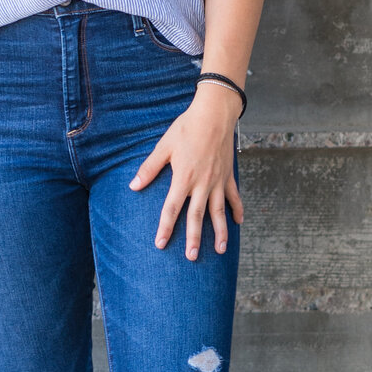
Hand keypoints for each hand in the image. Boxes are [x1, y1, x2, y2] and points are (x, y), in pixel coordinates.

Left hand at [129, 85, 242, 259]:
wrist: (215, 113)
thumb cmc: (186, 128)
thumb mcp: (163, 146)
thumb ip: (149, 168)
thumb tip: (133, 186)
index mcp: (183, 178)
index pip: (171, 209)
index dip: (165, 228)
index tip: (160, 244)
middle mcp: (202, 184)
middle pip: (197, 217)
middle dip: (194, 238)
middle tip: (192, 257)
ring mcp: (218, 181)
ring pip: (219, 212)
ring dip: (220, 232)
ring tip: (220, 250)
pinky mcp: (228, 175)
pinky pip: (234, 196)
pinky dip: (237, 209)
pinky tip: (239, 222)